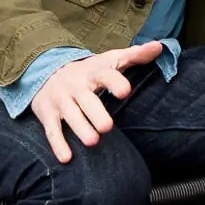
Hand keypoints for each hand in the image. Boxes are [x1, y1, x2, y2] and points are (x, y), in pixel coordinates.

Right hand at [31, 43, 163, 163]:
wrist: (45, 70)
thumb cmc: (89, 70)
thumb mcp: (109, 60)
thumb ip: (134, 55)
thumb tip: (159, 47)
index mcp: (94, 72)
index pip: (105, 75)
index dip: (115, 82)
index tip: (124, 91)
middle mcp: (76, 86)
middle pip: (86, 100)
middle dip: (96, 113)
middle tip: (107, 127)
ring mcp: (61, 100)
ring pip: (70, 115)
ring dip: (80, 129)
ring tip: (93, 142)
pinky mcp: (47, 114)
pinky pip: (52, 130)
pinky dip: (58, 144)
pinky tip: (66, 158)